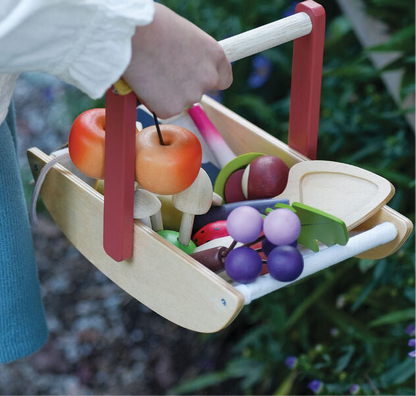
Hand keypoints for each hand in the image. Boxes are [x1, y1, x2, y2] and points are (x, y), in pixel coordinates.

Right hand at [122, 3, 232, 118]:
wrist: (132, 36)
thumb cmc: (153, 25)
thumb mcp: (185, 34)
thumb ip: (193, 54)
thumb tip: (187, 63)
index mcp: (215, 55)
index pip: (223, 79)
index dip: (209, 79)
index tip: (199, 78)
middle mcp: (208, 78)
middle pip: (199, 91)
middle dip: (184, 86)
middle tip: (164, 72)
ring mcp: (191, 96)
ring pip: (180, 101)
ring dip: (168, 94)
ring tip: (152, 72)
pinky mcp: (171, 109)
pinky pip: (163, 109)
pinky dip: (154, 101)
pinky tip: (145, 84)